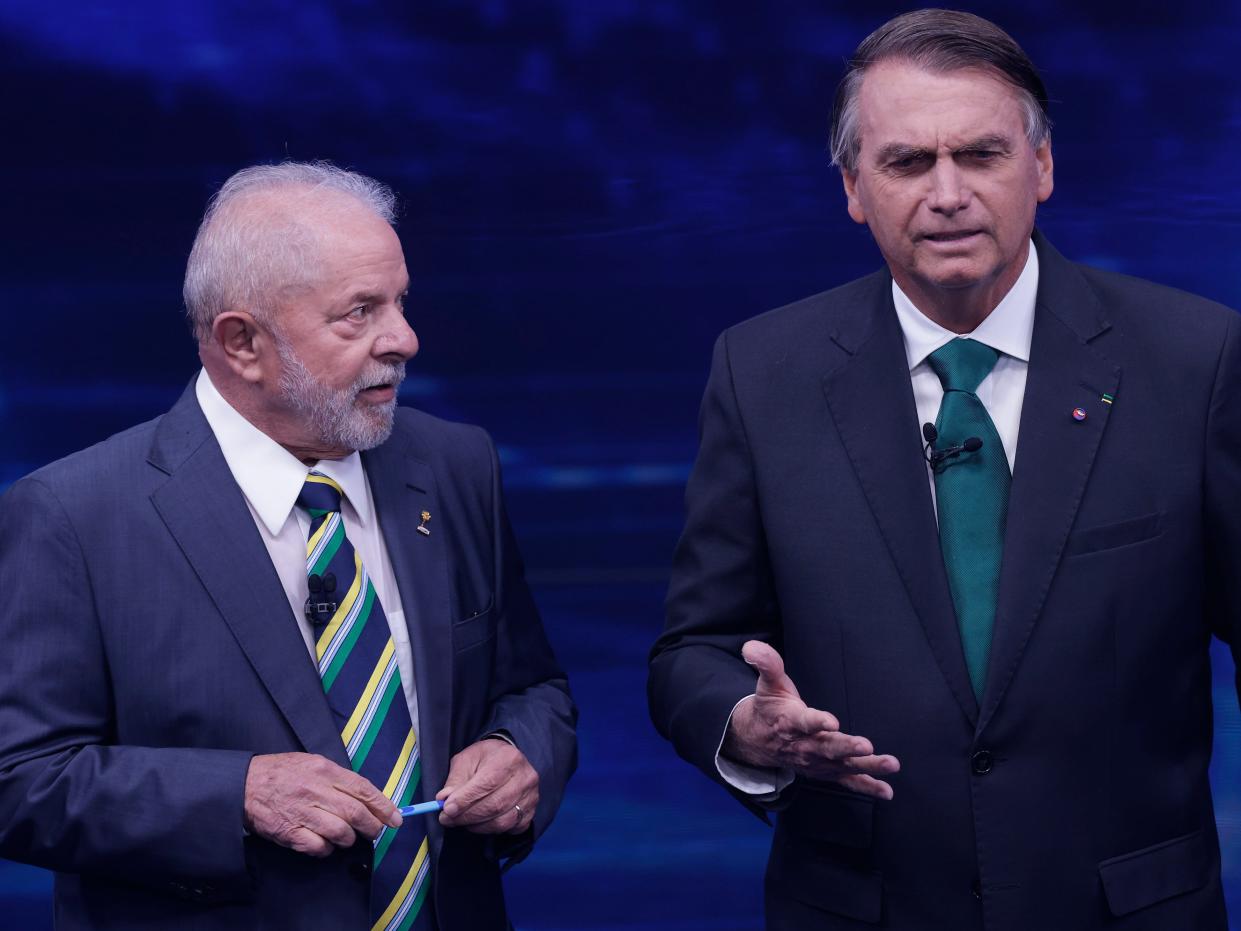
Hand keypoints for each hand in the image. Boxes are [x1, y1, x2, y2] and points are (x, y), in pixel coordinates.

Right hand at [243, 753, 400, 856]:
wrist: (244, 784)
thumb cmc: (282, 773)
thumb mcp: (312, 762)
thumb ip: (338, 778)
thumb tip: (366, 796)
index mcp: (325, 770)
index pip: (363, 790)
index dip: (384, 807)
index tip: (396, 818)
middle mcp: (316, 791)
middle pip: (356, 814)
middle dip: (372, 827)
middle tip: (375, 832)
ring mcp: (302, 813)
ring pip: (341, 833)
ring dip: (349, 839)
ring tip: (346, 837)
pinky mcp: (289, 833)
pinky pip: (319, 847)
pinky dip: (327, 849)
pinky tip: (324, 844)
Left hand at [435, 738, 537, 833]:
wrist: (507, 759)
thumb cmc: (485, 759)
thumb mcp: (466, 760)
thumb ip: (455, 780)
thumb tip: (444, 799)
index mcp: (508, 759)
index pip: (487, 783)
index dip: (465, 800)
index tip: (447, 810)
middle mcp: (525, 777)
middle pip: (495, 805)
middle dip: (467, 816)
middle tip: (448, 819)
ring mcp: (531, 796)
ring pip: (502, 821)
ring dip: (477, 826)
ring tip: (462, 821)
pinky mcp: (531, 812)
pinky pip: (510, 829)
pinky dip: (492, 830)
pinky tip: (481, 822)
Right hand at [723, 641, 900, 798]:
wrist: (759, 741)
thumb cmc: (770, 708)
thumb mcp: (767, 684)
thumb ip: (767, 664)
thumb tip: (752, 646)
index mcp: (790, 721)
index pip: (804, 722)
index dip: (817, 722)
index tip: (833, 722)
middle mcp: (804, 745)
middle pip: (827, 747)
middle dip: (846, 747)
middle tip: (866, 746)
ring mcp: (817, 762)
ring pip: (842, 765)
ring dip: (867, 766)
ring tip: (890, 764)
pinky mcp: (826, 771)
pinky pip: (847, 781)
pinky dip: (867, 786)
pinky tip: (887, 792)